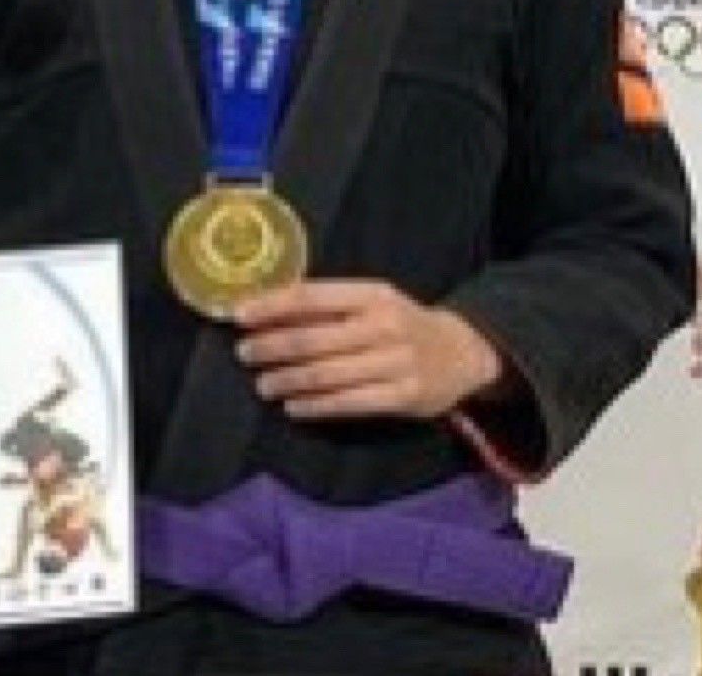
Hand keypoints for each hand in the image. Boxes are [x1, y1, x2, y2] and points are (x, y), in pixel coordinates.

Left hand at [232, 280, 504, 420]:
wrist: (463, 352)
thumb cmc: (401, 323)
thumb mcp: (371, 302)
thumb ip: (326, 307)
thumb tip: (264, 309)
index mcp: (371, 295)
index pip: (311, 297)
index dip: (271, 306)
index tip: (238, 315)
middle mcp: (384, 326)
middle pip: (313, 339)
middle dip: (271, 347)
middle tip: (244, 354)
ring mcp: (396, 363)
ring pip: (326, 375)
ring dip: (287, 380)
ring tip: (262, 385)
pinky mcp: (404, 397)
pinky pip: (349, 404)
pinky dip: (316, 406)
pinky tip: (293, 406)